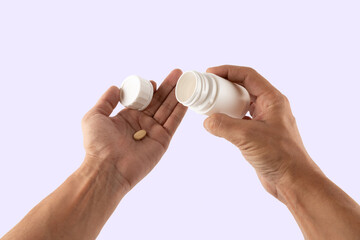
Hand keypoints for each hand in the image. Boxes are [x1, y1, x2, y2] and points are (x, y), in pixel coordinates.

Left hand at [81, 69, 186, 189]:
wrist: (107, 167)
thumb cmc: (97, 144)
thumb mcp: (94, 116)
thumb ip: (106, 101)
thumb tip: (115, 87)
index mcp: (126, 118)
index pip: (143, 100)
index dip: (149, 90)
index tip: (154, 81)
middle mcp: (141, 124)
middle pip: (158, 102)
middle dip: (168, 88)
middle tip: (178, 74)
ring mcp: (153, 132)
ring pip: (168, 109)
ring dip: (177, 95)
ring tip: (186, 81)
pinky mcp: (162, 140)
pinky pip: (173, 122)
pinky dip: (181, 110)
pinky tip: (186, 98)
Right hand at [203, 65, 320, 198]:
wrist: (293, 181)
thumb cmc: (279, 156)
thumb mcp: (247, 137)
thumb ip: (224, 126)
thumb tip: (207, 121)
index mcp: (273, 100)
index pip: (248, 76)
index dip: (228, 71)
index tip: (210, 73)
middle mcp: (270, 107)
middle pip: (244, 87)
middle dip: (225, 85)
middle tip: (208, 87)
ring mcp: (265, 121)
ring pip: (242, 103)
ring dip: (226, 102)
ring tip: (210, 103)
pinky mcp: (259, 134)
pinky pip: (241, 119)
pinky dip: (229, 118)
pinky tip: (218, 123)